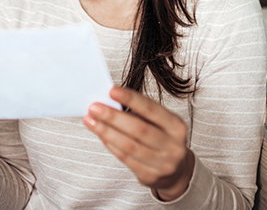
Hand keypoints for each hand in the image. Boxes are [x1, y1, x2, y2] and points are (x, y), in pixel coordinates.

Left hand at [83, 86, 193, 200]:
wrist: (177, 170)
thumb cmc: (161, 137)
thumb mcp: (159, 122)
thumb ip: (138, 112)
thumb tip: (109, 100)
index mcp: (176, 126)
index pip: (151, 109)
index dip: (130, 98)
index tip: (111, 90)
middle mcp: (173, 146)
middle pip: (138, 129)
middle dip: (113, 117)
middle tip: (93, 107)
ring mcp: (164, 164)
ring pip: (129, 146)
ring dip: (106, 131)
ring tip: (90, 120)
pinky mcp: (151, 176)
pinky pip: (125, 158)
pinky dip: (110, 144)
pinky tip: (100, 134)